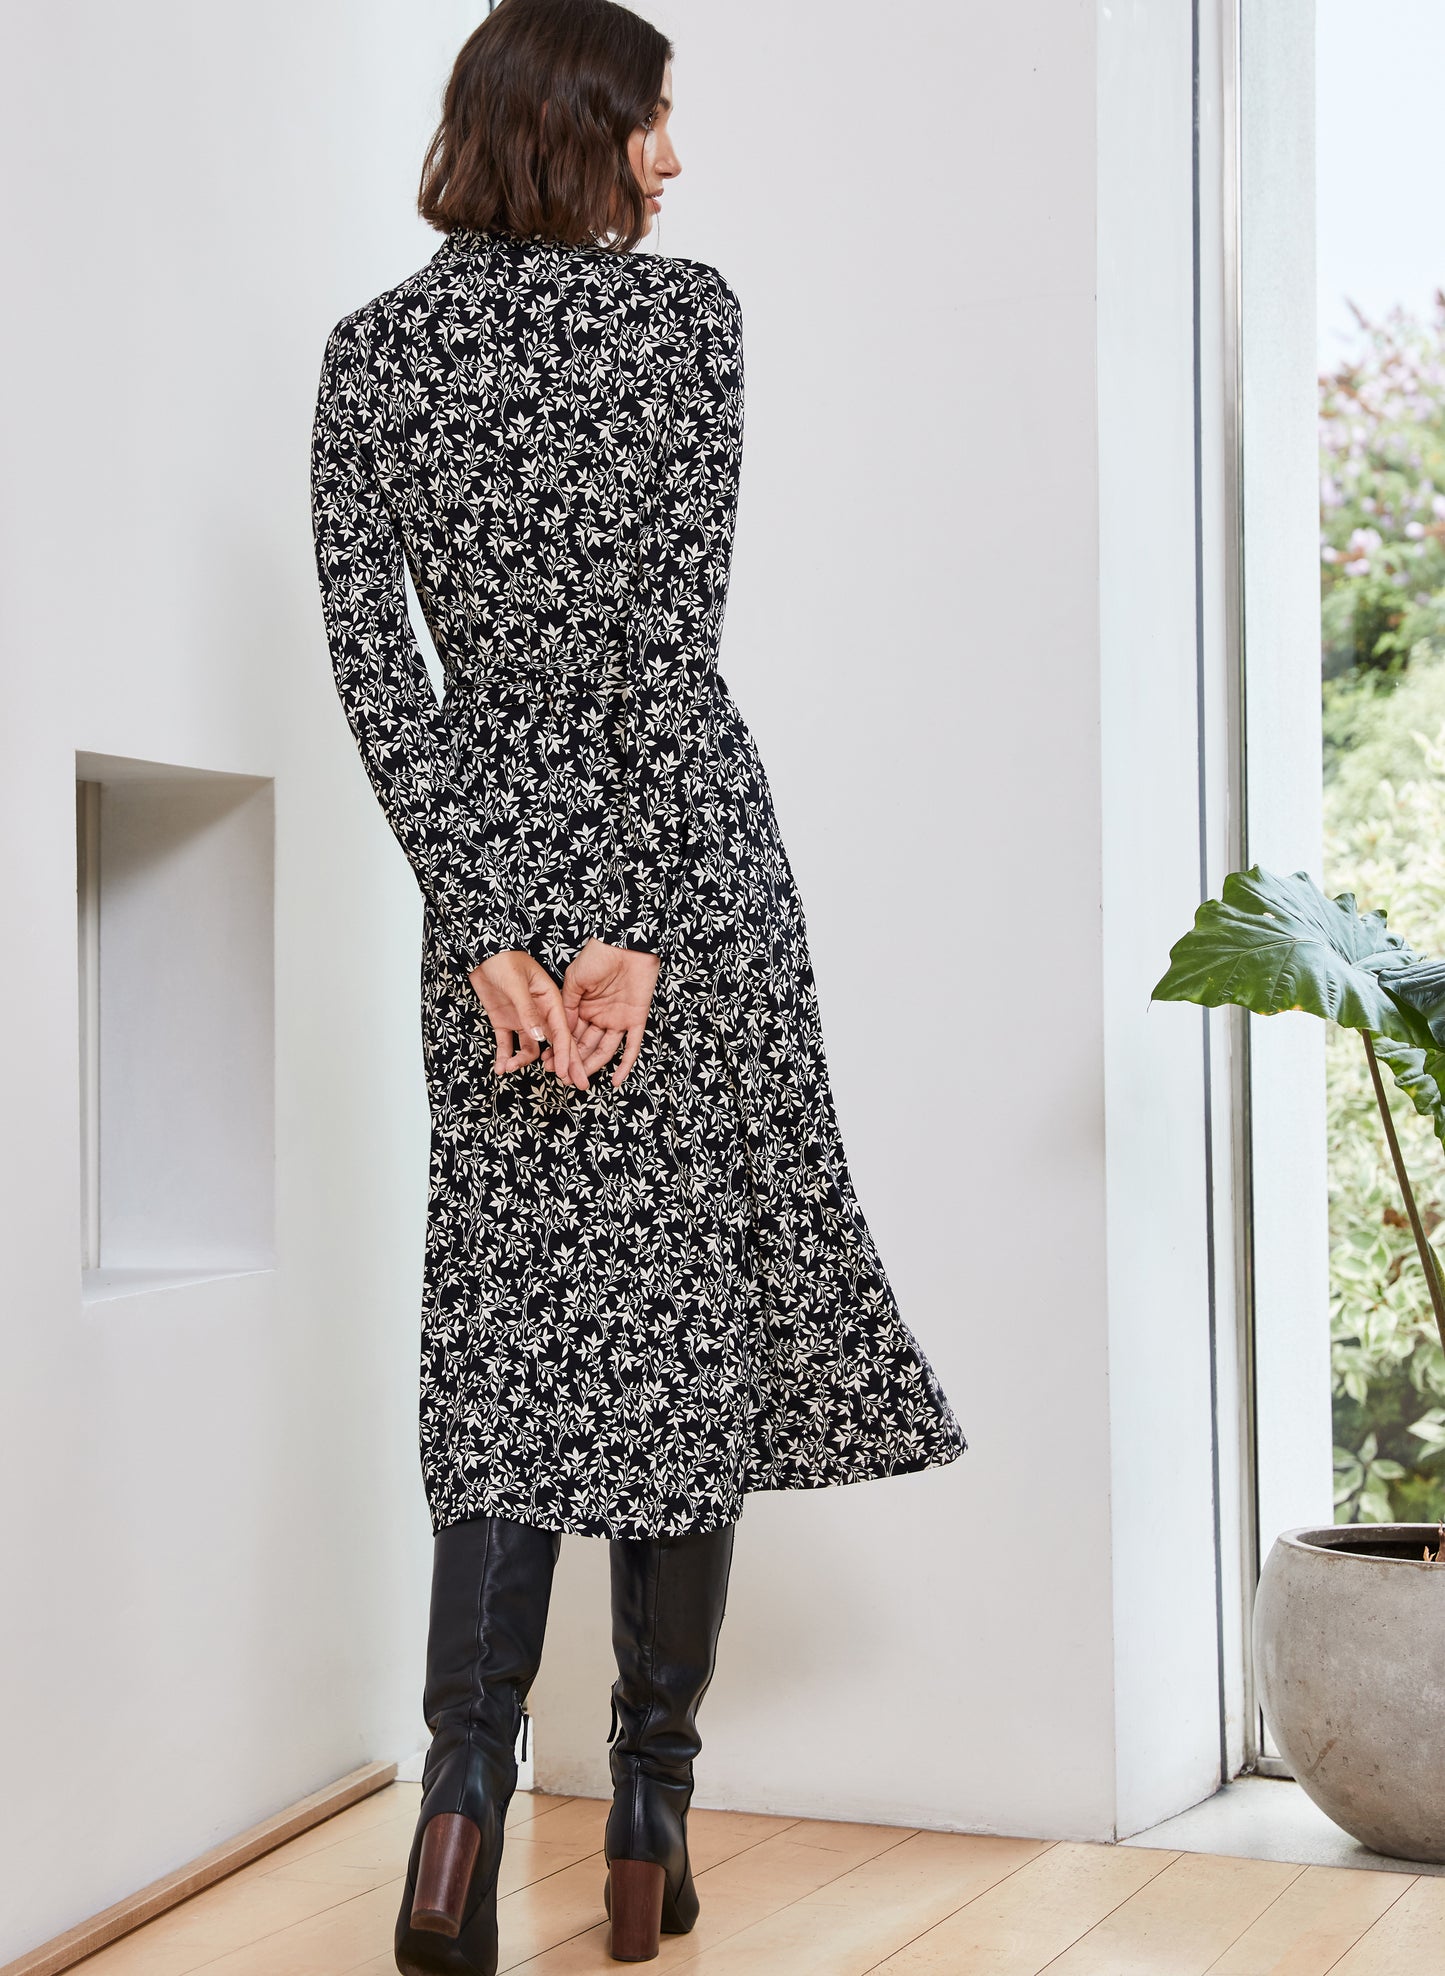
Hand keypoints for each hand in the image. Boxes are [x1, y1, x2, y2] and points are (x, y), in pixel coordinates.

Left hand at [468, 949, 587, 1090]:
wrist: (481, 953)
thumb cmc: (503, 960)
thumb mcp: (516, 984)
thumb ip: (527, 1011)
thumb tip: (539, 1038)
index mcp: (550, 1000)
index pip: (562, 1032)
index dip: (566, 1054)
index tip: (568, 1073)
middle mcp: (539, 1013)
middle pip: (554, 1043)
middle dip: (562, 1064)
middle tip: (572, 1085)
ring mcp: (522, 1019)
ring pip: (529, 1048)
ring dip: (521, 1061)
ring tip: (508, 1067)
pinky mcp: (504, 1021)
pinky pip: (507, 1044)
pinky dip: (504, 1057)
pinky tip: (500, 1068)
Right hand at [561, 939, 660, 1087]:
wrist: (625, 943)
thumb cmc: (598, 955)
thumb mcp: (575, 980)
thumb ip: (568, 1006)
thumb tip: (561, 1031)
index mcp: (583, 1006)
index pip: (571, 1034)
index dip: (560, 1049)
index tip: (549, 1064)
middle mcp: (599, 1016)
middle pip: (586, 1045)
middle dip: (573, 1062)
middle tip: (561, 1077)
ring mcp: (618, 1019)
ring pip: (604, 1049)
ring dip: (592, 1066)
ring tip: (580, 1081)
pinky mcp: (636, 1020)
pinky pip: (632, 1047)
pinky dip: (625, 1065)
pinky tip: (615, 1081)